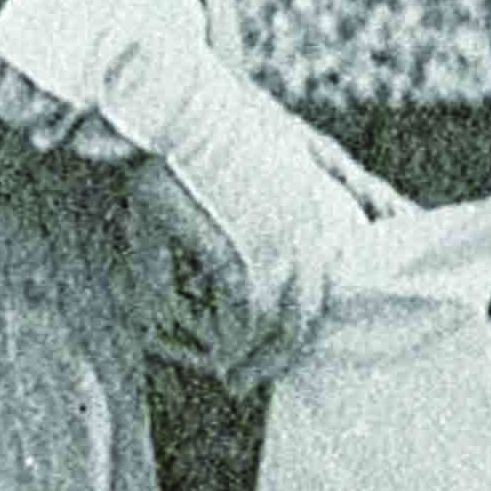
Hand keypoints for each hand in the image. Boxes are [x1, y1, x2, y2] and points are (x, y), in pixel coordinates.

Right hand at [131, 97, 413, 393]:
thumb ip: (222, 245)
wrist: (171, 112)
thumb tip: (194, 292)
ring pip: (283, 324)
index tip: (275, 347)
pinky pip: (250, 318)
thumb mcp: (218, 194)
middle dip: (281, 353)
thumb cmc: (183, 146)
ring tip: (236, 379)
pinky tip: (222, 360)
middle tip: (253, 377)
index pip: (320, 282)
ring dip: (260, 359)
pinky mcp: (246, 252)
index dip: (299, 322)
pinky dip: (237, 346)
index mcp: (305, 207)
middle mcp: (304, 227)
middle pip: (307, 312)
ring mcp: (279, 242)